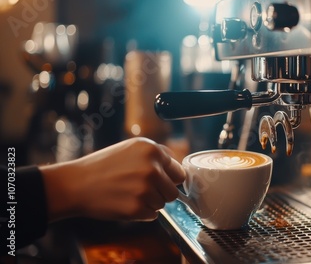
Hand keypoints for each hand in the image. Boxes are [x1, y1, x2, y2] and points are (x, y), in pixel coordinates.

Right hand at [40, 137, 185, 221]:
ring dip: (150, 203)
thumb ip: (157, 156)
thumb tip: (180, 171)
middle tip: (140, 189)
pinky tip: (124, 202)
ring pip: (163, 204)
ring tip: (129, 194)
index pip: (179, 171)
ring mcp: (145, 189)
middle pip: (173, 191)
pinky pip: (152, 215)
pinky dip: (141, 213)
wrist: (77, 184)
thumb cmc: (104, 166)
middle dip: (161, 193)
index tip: (156, 180)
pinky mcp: (138, 208)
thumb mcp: (132, 148)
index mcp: (152, 149)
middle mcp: (152, 168)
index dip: (168, 178)